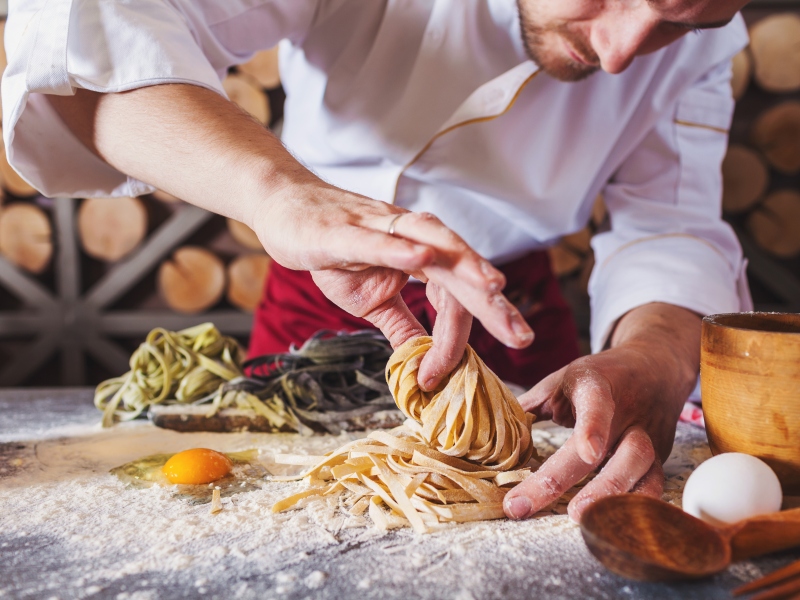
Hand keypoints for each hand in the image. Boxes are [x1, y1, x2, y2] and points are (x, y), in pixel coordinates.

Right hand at [46, 85, 531, 388]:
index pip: (453, 298)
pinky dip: (403, 248)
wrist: (284, 210)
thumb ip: (400, 323)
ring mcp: (382, 227)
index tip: (444, 377)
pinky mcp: (347, 227)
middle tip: (522, 334)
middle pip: (460, 269)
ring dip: (465, 264)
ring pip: (433, 244)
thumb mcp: (368, 299)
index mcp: (420, 256)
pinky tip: (425, 258)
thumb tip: (421, 360)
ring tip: (493, 287)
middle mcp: (412, 236)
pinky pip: (381, 238)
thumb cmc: (329, 249)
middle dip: (492, 303)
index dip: (453, 339)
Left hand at [502, 303, 700, 521]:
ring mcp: (647, 435)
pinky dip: (636, 508)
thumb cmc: (597, 377)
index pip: (597, 403)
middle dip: (566, 479)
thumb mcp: (561, 380)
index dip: (593, 427)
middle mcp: (626, 412)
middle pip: (606, 447)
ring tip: (577, 518)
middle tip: (528, 505)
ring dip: (608, 496)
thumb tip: (495, 434)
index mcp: (597, 386)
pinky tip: (611, 526)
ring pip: (640, 467)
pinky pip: (655, 486)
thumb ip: (530, 406)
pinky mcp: (660, 457)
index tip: (587, 453)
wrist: (654, 367)